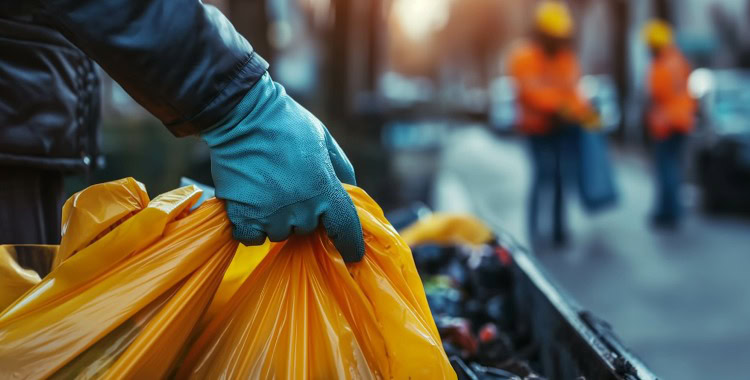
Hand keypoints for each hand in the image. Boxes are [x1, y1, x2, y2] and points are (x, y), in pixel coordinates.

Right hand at [201, 73, 364, 261]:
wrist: (241, 114)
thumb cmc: (286, 123)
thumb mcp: (325, 140)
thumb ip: (341, 169)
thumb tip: (351, 193)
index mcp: (324, 188)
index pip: (345, 228)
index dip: (351, 244)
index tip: (353, 256)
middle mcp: (301, 207)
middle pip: (307, 229)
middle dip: (303, 214)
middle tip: (290, 188)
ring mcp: (271, 214)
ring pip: (279, 233)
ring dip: (277, 219)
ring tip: (268, 191)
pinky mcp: (243, 215)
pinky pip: (252, 237)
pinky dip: (252, 228)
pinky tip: (250, 207)